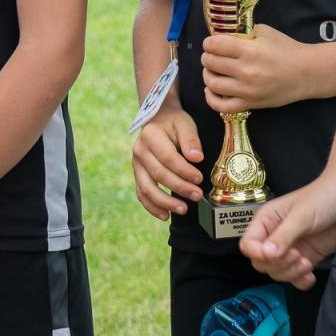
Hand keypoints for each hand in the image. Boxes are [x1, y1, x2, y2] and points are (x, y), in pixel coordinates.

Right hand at [131, 102, 203, 219]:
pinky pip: (141, 194)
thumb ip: (191, 139)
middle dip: (179, 187)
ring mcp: (136, 165)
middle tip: (197, 195)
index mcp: (150, 135)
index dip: (184, 171)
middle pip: (158, 175)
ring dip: (165, 202)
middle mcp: (139, 151)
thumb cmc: (174, 122)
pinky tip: (165, 215)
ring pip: (147, 188)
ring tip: (183, 209)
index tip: (199, 179)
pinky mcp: (138, 175)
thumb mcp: (184, 123)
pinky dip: (152, 207)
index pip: (168, 158)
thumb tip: (196, 158)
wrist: (157, 120)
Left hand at [202, 25, 305, 112]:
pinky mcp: (250, 104)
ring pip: (212, 84)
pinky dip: (211, 98)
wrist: (307, 73)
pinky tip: (211, 89)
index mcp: (250, 50)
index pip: (215, 46)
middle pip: (211, 63)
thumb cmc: (287, 49)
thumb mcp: (265, 32)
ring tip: (212, 70)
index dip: (208, 42)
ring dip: (207, 74)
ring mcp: (247, 90)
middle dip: (207, 56)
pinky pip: (221, 106)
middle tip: (211, 55)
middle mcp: (246, 71)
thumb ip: (243, 32)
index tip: (211, 42)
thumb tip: (222, 36)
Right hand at [239, 173, 335, 289]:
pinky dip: (301, 281)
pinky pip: (295, 278)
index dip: (258, 254)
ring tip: (306, 263)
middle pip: (261, 263)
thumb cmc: (323, 197)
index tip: (276, 254)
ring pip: (277, 272)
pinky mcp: (304, 258)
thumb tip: (266, 255)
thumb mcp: (302, 216)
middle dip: (278, 265)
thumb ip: (283, 236)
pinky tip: (310, 275)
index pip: (248, 245)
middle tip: (297, 255)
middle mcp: (274, 236)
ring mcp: (290, 248)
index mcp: (266, 221)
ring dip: (291, 273)